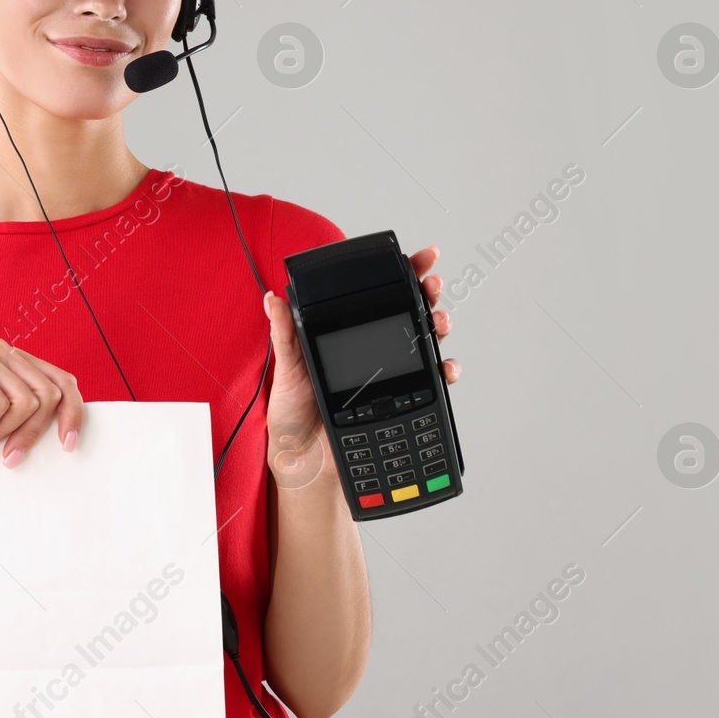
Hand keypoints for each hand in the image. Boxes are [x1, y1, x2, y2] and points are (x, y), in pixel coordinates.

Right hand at [0, 338, 83, 487]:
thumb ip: (35, 419)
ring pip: (26, 402)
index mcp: (15, 361)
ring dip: (3, 433)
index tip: (68, 446)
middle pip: (48, 395)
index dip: (73, 414)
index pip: (63, 381)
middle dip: (31, 434)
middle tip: (10, 458)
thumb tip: (73, 432)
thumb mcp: (9, 429)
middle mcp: (1, 350)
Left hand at [261, 244, 460, 489]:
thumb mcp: (287, 369)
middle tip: (433, 287)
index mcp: (346, 337)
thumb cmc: (293, 414)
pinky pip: (431, 382)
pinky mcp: (402, 401)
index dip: (401, 275)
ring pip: (424, 342)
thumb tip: (273, 299)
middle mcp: (372, 351)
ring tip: (439, 322)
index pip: (375, 298)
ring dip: (439, 327)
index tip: (420, 258)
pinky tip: (444, 367)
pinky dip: (445, 371)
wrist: (306, 459)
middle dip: (428, 295)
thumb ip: (285, 334)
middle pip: (408, 313)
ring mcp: (390, 375)